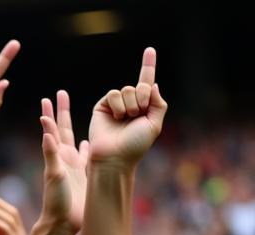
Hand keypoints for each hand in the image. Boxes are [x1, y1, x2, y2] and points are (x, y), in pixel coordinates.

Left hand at [39, 91, 88, 230]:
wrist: (63, 223)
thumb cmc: (56, 201)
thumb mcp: (54, 175)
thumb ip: (51, 154)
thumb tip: (46, 131)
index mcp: (57, 156)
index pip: (53, 129)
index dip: (51, 113)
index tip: (49, 96)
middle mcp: (64, 158)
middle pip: (63, 128)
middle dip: (62, 111)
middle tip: (61, 93)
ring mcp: (73, 166)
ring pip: (74, 140)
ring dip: (74, 125)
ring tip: (73, 113)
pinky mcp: (82, 175)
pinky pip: (85, 157)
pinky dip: (87, 147)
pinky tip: (89, 141)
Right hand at [88, 47, 167, 167]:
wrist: (114, 157)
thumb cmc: (134, 146)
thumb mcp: (155, 124)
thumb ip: (158, 103)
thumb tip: (152, 84)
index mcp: (144, 107)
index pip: (147, 83)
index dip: (148, 66)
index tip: (150, 50)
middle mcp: (130, 104)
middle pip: (141, 86)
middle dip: (142, 98)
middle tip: (137, 114)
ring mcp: (116, 106)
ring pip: (127, 89)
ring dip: (130, 104)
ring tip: (126, 119)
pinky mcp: (102, 107)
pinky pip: (114, 94)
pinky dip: (118, 105)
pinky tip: (116, 117)